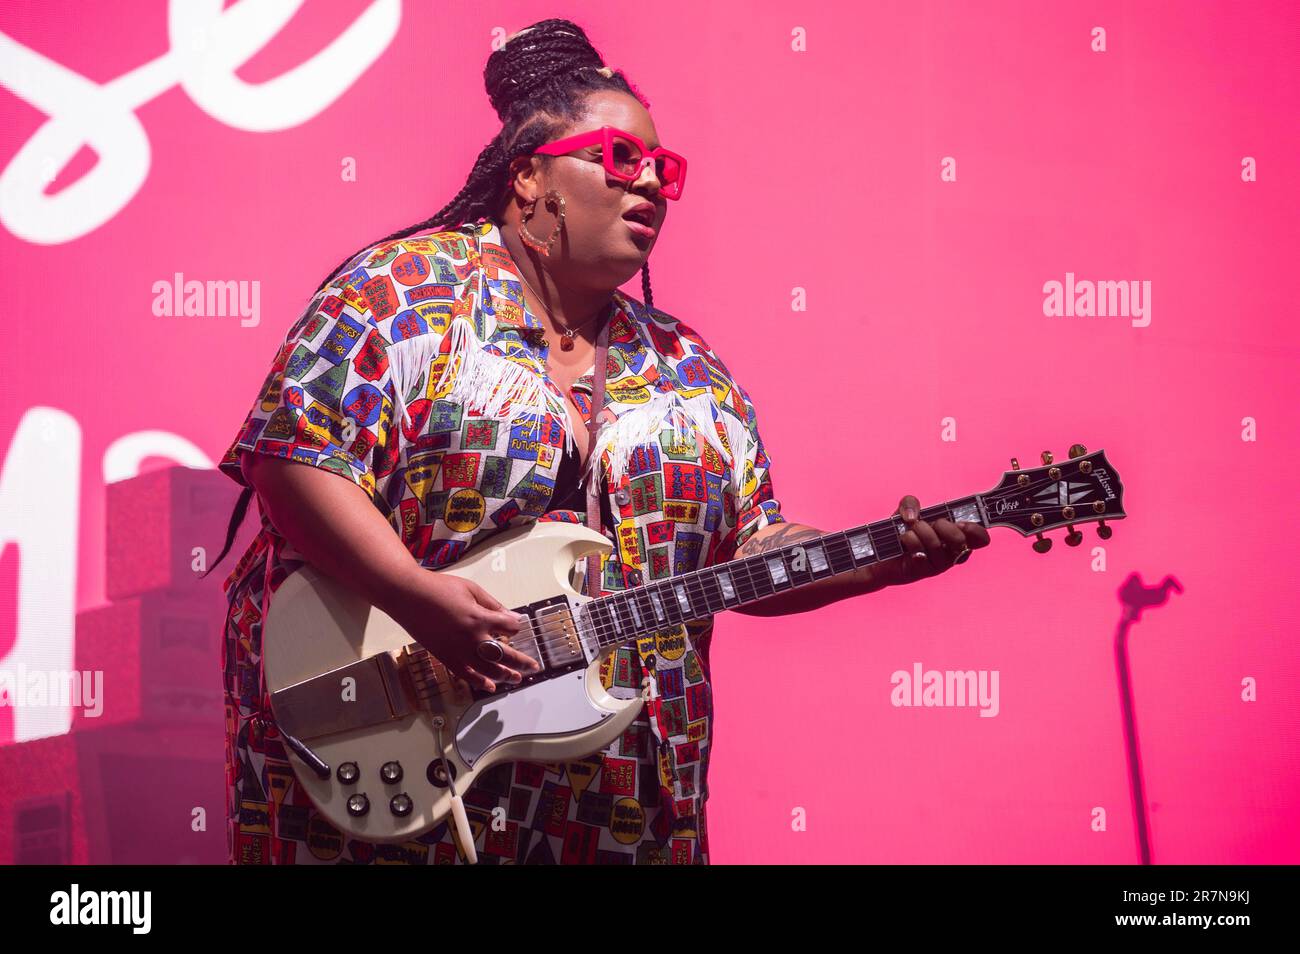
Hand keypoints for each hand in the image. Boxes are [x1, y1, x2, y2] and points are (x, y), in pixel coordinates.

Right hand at [391, 573, 541, 692]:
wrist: (408, 596)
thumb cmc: (439, 588)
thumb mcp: (471, 589)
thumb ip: (492, 604)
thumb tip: (510, 616)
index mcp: (481, 618)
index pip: (509, 628)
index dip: (515, 627)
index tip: (516, 626)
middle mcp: (473, 638)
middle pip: (505, 655)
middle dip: (521, 661)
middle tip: (533, 666)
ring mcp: (459, 651)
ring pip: (488, 669)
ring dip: (505, 675)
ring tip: (516, 678)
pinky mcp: (446, 657)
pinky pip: (466, 675)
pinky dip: (480, 682)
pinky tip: (490, 686)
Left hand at [880, 494, 990, 586]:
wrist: (878, 551)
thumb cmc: (899, 531)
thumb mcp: (905, 511)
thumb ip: (911, 503)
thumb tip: (913, 515)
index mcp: (955, 538)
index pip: (980, 539)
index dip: (976, 531)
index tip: (961, 522)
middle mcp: (949, 555)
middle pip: (961, 543)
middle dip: (944, 527)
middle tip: (932, 523)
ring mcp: (935, 566)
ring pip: (937, 546)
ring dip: (922, 531)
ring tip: (910, 529)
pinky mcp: (919, 573)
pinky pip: (920, 554)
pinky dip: (910, 540)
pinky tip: (904, 539)